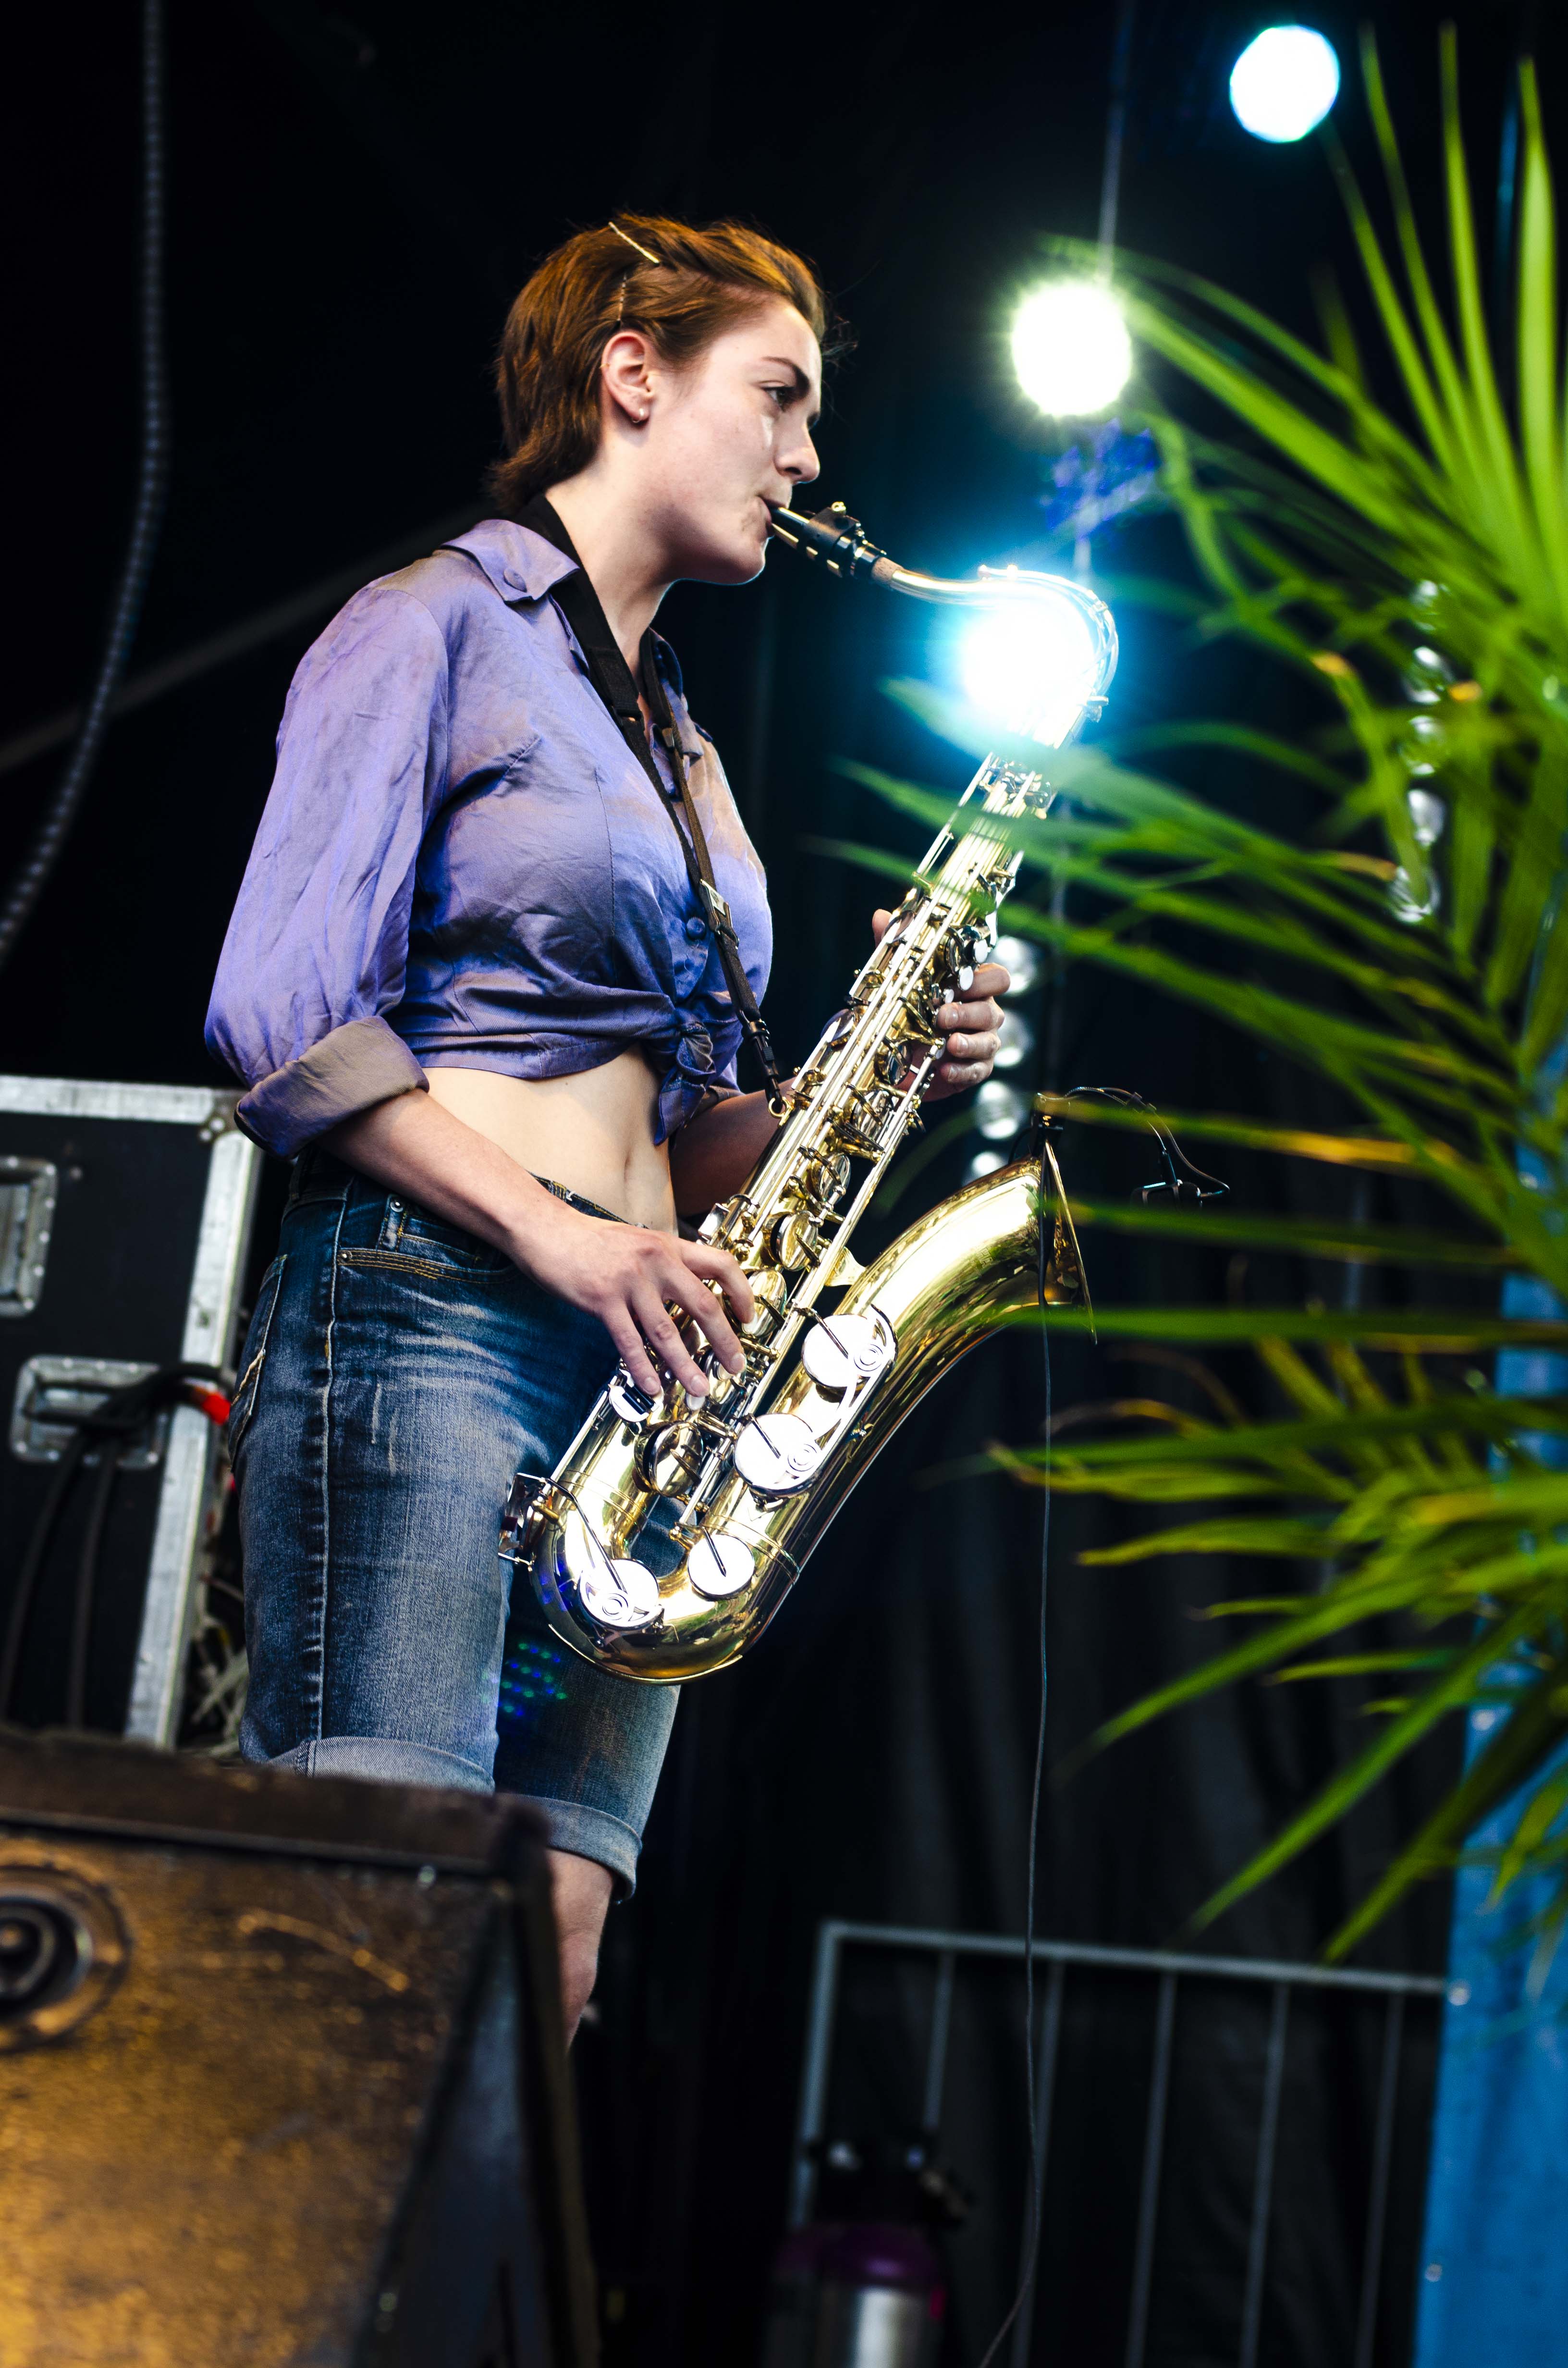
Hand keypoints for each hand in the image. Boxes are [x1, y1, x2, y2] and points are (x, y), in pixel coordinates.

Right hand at [514, 1199, 754, 1401]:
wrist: (546, 1230)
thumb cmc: (589, 1241)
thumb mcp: (637, 1244)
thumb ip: (663, 1268)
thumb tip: (686, 1306)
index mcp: (668, 1245)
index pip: (721, 1264)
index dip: (741, 1293)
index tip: (748, 1318)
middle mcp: (655, 1260)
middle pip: (703, 1304)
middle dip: (723, 1340)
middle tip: (734, 1365)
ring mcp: (629, 1280)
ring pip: (666, 1331)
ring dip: (685, 1365)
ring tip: (698, 1387)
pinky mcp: (603, 1299)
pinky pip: (629, 1341)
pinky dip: (643, 1368)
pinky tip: (652, 1385)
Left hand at [871, 909, 1009, 1101]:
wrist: (897, 1060)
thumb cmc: (907, 1015)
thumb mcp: (896, 983)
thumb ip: (895, 951)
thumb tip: (880, 915)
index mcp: (973, 989)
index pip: (996, 978)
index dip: (981, 980)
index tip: (956, 983)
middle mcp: (983, 1014)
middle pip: (993, 1010)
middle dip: (969, 1012)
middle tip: (941, 1016)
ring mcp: (983, 1043)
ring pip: (989, 1041)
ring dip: (968, 1043)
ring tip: (948, 1044)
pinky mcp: (976, 1069)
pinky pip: (979, 1070)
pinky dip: (963, 1070)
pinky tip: (945, 1069)